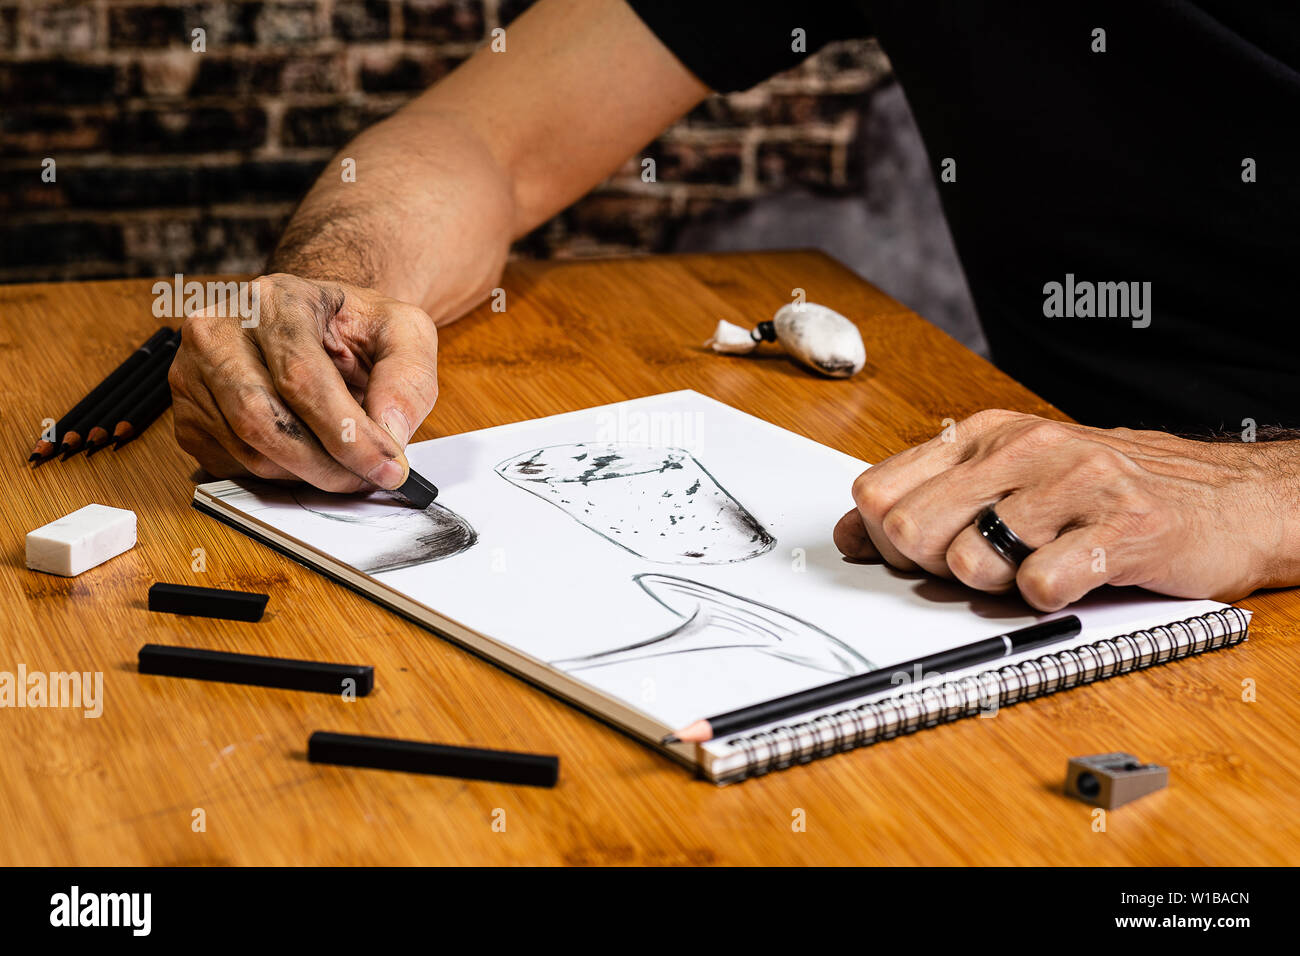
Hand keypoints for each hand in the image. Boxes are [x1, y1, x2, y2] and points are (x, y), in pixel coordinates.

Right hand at [170, 273, 438, 491]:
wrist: (310, 326)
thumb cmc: (354, 329)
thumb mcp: (403, 333)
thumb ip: (407, 378)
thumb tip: (389, 433)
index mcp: (272, 300)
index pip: (300, 377)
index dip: (347, 433)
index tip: (389, 466)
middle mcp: (217, 332)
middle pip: (264, 421)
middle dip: (327, 466)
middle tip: (371, 479)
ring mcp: (191, 376)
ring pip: (250, 453)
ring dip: (309, 476)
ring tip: (348, 468)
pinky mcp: (186, 418)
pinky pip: (234, 468)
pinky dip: (281, 477)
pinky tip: (310, 458)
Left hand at [833, 409, 1297, 610]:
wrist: (1226, 496)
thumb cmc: (1099, 494)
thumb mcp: (1002, 480)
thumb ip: (924, 502)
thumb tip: (847, 537)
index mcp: (981, 434)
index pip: (875, 493)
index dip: (884, 541)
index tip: (920, 557)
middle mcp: (1021, 448)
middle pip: (909, 531)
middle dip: (930, 570)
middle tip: (982, 569)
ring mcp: (1074, 484)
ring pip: (971, 560)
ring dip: (995, 586)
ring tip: (1036, 568)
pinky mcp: (1123, 529)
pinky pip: (1044, 584)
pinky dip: (1050, 599)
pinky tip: (1075, 580)